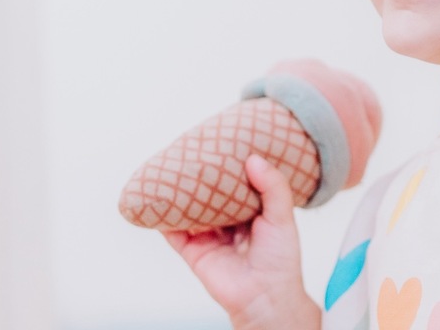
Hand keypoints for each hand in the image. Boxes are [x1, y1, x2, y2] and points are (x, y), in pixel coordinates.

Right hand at [164, 155, 321, 329]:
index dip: (231, 167)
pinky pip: (174, 232)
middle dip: (202, 178)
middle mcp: (229, 224)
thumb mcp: (283, 216)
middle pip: (211, 196)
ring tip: (171, 169)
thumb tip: (252, 158)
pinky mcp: (193, 252)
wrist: (265, 296)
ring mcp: (209, 238)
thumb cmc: (280, 259)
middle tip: (193, 151)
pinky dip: (164, 218)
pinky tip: (157, 199)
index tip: (222, 144)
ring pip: (191, 210)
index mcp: (252, 213)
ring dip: (181, 194)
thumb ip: (272, 186)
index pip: (237, 184)